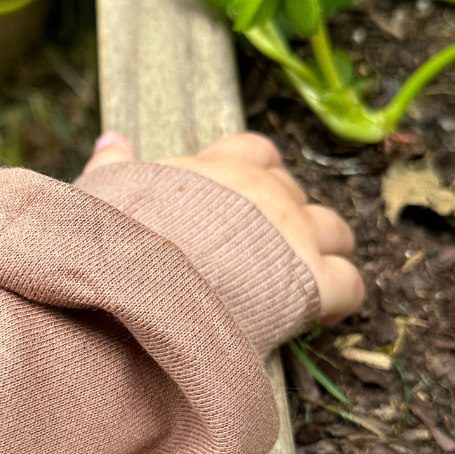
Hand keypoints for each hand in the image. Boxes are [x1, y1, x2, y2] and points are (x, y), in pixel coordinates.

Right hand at [84, 131, 363, 325]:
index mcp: (222, 169)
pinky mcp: (313, 284)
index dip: (251, 175)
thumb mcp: (104, 194)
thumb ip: (114, 164)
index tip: (234, 205)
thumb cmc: (121, 243)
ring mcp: (296, 237)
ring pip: (335, 230)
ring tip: (297, 279)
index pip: (255, 152)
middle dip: (284, 218)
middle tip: (258, 253)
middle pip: (295, 192)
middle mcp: (267, 194)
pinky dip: (338, 300)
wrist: (144, 293)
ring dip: (321, 250)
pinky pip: (350, 285)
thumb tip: (112, 137)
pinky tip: (317, 316)